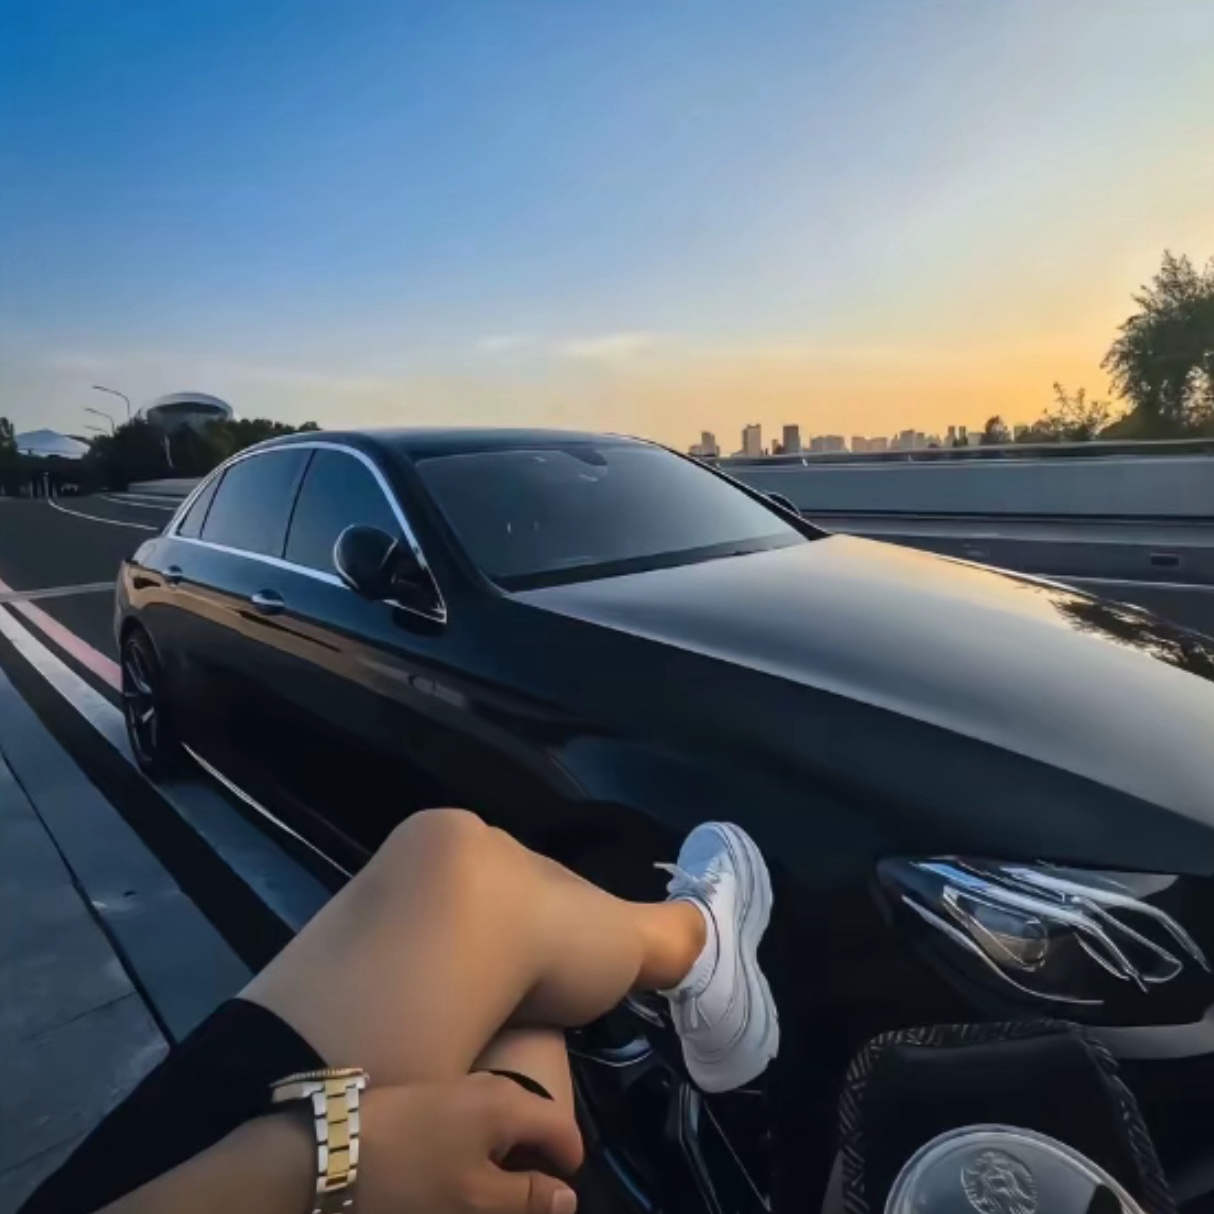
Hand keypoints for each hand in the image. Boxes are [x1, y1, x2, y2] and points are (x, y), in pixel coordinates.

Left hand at [357, 1073, 583, 1213]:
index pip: (562, 1126)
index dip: (570, 1164)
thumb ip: (526, 1197)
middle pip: (536, 1119)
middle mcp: (491, 1085)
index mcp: (509, 1104)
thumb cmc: (412, 1176)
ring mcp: (460, 1086)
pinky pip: (479, 1117)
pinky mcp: (434, 1095)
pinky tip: (464, 1172)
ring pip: (506, 1118)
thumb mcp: (474, 1199)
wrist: (336, 1145)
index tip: (560, 1200)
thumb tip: (568, 1195)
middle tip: (526, 1202)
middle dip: (539, 1160)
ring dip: (510, 1154)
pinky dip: (484, 1145)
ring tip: (494, 1191)